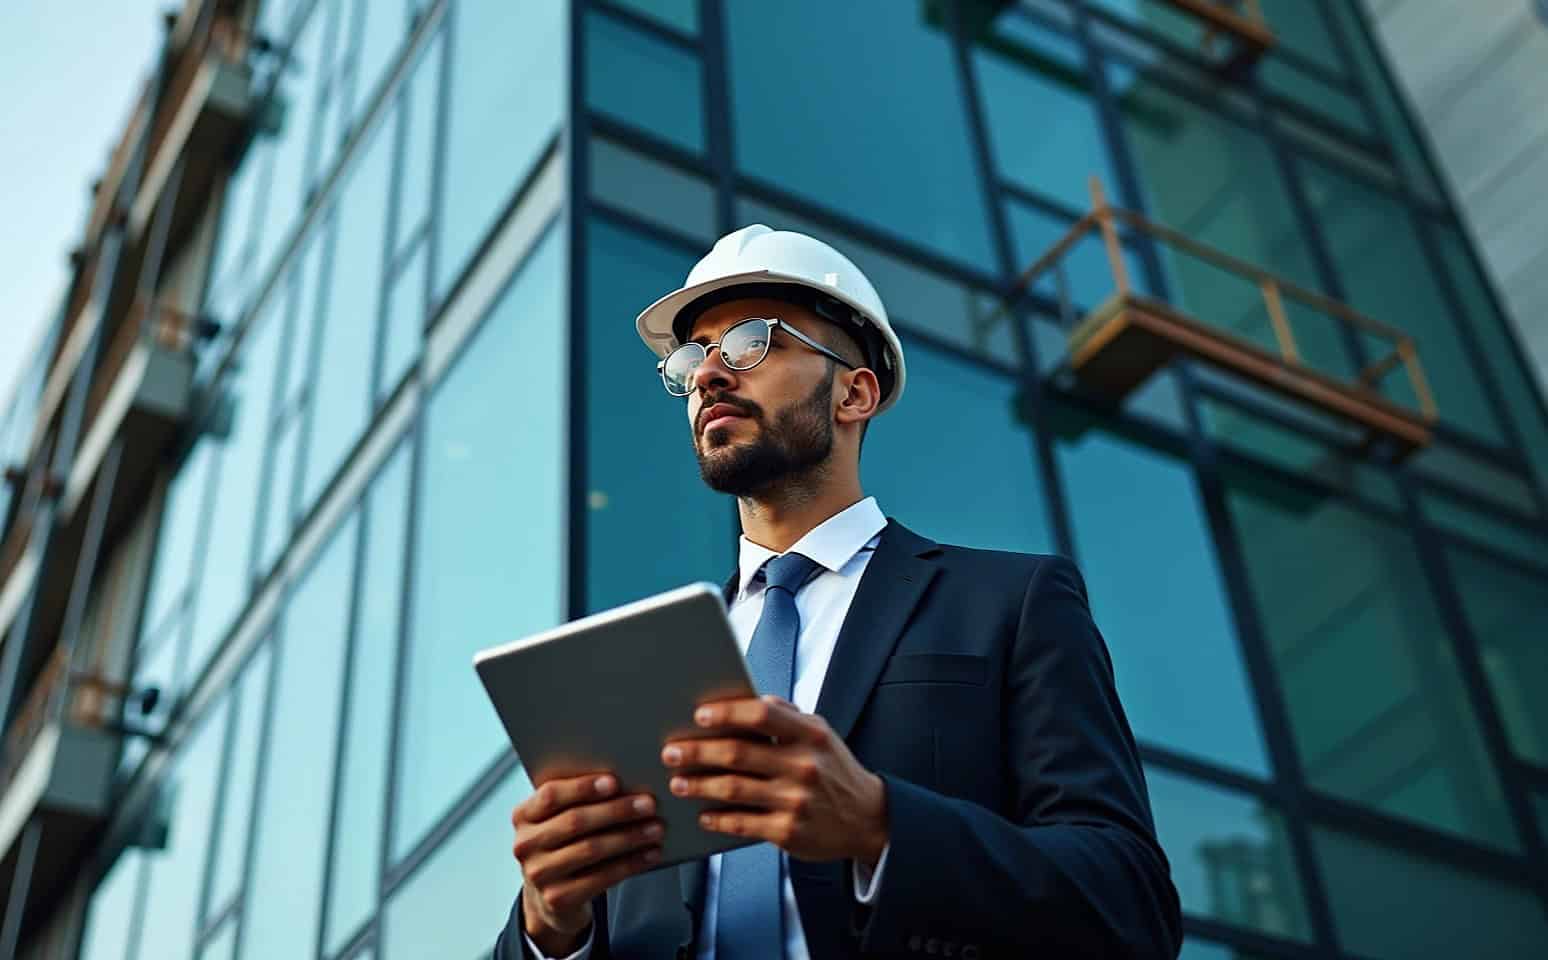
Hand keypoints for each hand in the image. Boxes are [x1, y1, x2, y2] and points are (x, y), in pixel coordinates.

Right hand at [511, 773, 662, 954]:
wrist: (549, 898)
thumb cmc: (564, 845)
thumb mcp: (559, 821)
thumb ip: (579, 801)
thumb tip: (627, 781)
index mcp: (523, 815)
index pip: (551, 795)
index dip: (583, 787)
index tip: (615, 781)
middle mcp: (524, 845)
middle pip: (575, 822)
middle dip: (616, 811)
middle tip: (649, 804)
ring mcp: (538, 874)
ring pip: (591, 849)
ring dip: (629, 837)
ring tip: (656, 828)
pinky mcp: (557, 898)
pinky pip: (600, 878)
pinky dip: (630, 864)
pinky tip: (650, 855)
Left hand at [661, 695, 887, 865]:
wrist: (867, 818)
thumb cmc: (835, 770)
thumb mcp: (821, 734)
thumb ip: (787, 715)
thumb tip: (750, 700)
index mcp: (810, 735)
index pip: (762, 715)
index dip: (727, 713)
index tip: (699, 715)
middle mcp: (803, 766)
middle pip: (738, 753)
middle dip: (697, 751)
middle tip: (671, 751)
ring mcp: (795, 801)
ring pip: (733, 789)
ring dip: (698, 785)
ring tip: (678, 782)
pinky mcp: (788, 832)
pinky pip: (742, 823)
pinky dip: (717, 818)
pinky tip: (703, 814)